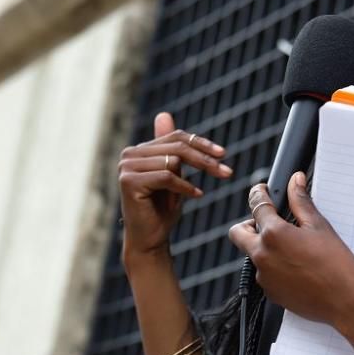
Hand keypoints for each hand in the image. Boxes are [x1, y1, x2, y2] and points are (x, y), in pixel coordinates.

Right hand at [119, 112, 231, 255]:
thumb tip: (163, 114)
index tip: (223, 154)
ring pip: (173, 161)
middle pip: (176, 147)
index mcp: (138, 150)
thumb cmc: (162, 210)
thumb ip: (170, 149)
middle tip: (226, 171)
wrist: (150, 240)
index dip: (201, 143)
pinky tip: (196, 195)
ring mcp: (127, 168)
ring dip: (196, 174)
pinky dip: (185, 187)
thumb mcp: (172, 175)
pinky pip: (167, 177)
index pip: (175, 137)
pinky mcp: (129, 182)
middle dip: (205, 159)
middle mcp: (129, 155)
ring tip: (206, 187)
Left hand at [228, 172, 353, 327]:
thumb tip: (294, 181)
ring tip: (291, 248)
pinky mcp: (269, 292)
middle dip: (249, 224)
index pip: (257, 205)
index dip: (259, 193)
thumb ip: (301, 202)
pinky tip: (296, 267)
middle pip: (238, 233)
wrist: (345, 301)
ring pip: (252, 254)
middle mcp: (262, 255)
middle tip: (269, 222)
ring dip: (264, 247)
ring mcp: (263, 276)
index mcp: (273, 234)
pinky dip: (274, 267)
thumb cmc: (337, 264)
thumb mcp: (319, 227)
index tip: (262, 191)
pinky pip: (264, 273)